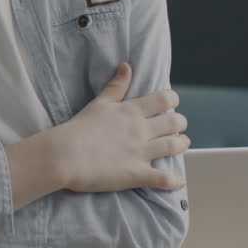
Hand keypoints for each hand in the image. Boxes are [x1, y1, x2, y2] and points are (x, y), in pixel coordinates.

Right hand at [52, 62, 188, 192]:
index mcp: (132, 111)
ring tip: (183, 144)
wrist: (64, 155)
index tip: (171, 102)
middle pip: (174, 122)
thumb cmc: (78, 129)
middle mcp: (141, 130)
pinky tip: (179, 181)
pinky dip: (174, 181)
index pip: (164, 99)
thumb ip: (116, 86)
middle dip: (180, 123)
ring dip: (182, 145)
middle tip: (178, 126)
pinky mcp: (137, 174)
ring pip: (174, 146)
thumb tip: (127, 66)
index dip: (172, 99)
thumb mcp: (99, 103)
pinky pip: (163, 179)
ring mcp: (141, 153)